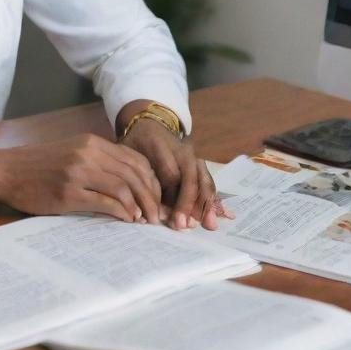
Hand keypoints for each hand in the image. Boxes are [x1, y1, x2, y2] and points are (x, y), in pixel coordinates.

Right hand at [0, 134, 163, 222]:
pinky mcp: (68, 193)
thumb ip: (98, 162)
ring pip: (124, 188)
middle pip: (134, 174)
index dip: (152, 181)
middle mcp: (87, 153)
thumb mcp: (71, 153)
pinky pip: (106, 203)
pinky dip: (122, 213)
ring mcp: (78, 172)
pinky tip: (126, 220)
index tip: (156, 198)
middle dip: (151, 197)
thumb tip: (131, 185)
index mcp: (91, 142)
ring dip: (139, 207)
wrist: (5, 171)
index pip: (135, 160)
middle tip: (156, 216)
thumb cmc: (38, 166)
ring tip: (143, 220)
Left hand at [119, 119, 233, 230]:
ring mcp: (194, 156)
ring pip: (203, 180)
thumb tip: (143, 208)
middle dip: (189, 204)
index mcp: (160, 145)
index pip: (170, 174)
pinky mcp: (200, 163)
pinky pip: (208, 181)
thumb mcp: (128, 152)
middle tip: (185, 225)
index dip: (170, 196)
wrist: (150, 124)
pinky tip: (222, 214)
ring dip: (206, 204)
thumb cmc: (136, 143)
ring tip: (209, 224)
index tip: (166, 216)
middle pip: (190, 178)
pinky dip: (214, 198)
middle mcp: (182, 150)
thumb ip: (136, 175)